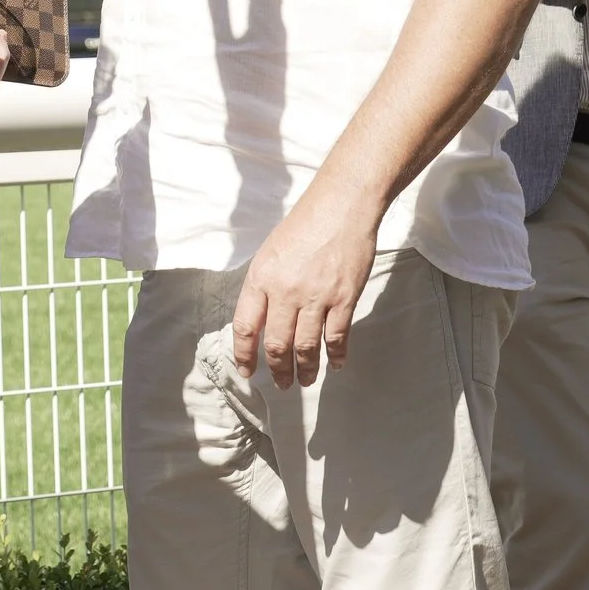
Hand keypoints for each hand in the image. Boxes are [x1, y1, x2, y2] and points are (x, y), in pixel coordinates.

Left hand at [232, 189, 382, 385]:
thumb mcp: (271, 252)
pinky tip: (335, 364)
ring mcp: (316, 297)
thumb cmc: (304, 223)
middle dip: (278, 370)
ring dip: (305, 370)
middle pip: (277, 344)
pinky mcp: (344, 299)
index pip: (245, 326)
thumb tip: (262, 319)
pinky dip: (336, 355)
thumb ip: (264, 286)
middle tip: (281, 383)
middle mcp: (285, 291)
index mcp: (261, 277)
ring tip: (305, 381)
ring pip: (306, 348)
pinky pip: (337, 337)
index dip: (244, 354)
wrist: (342, 206)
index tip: (247, 370)